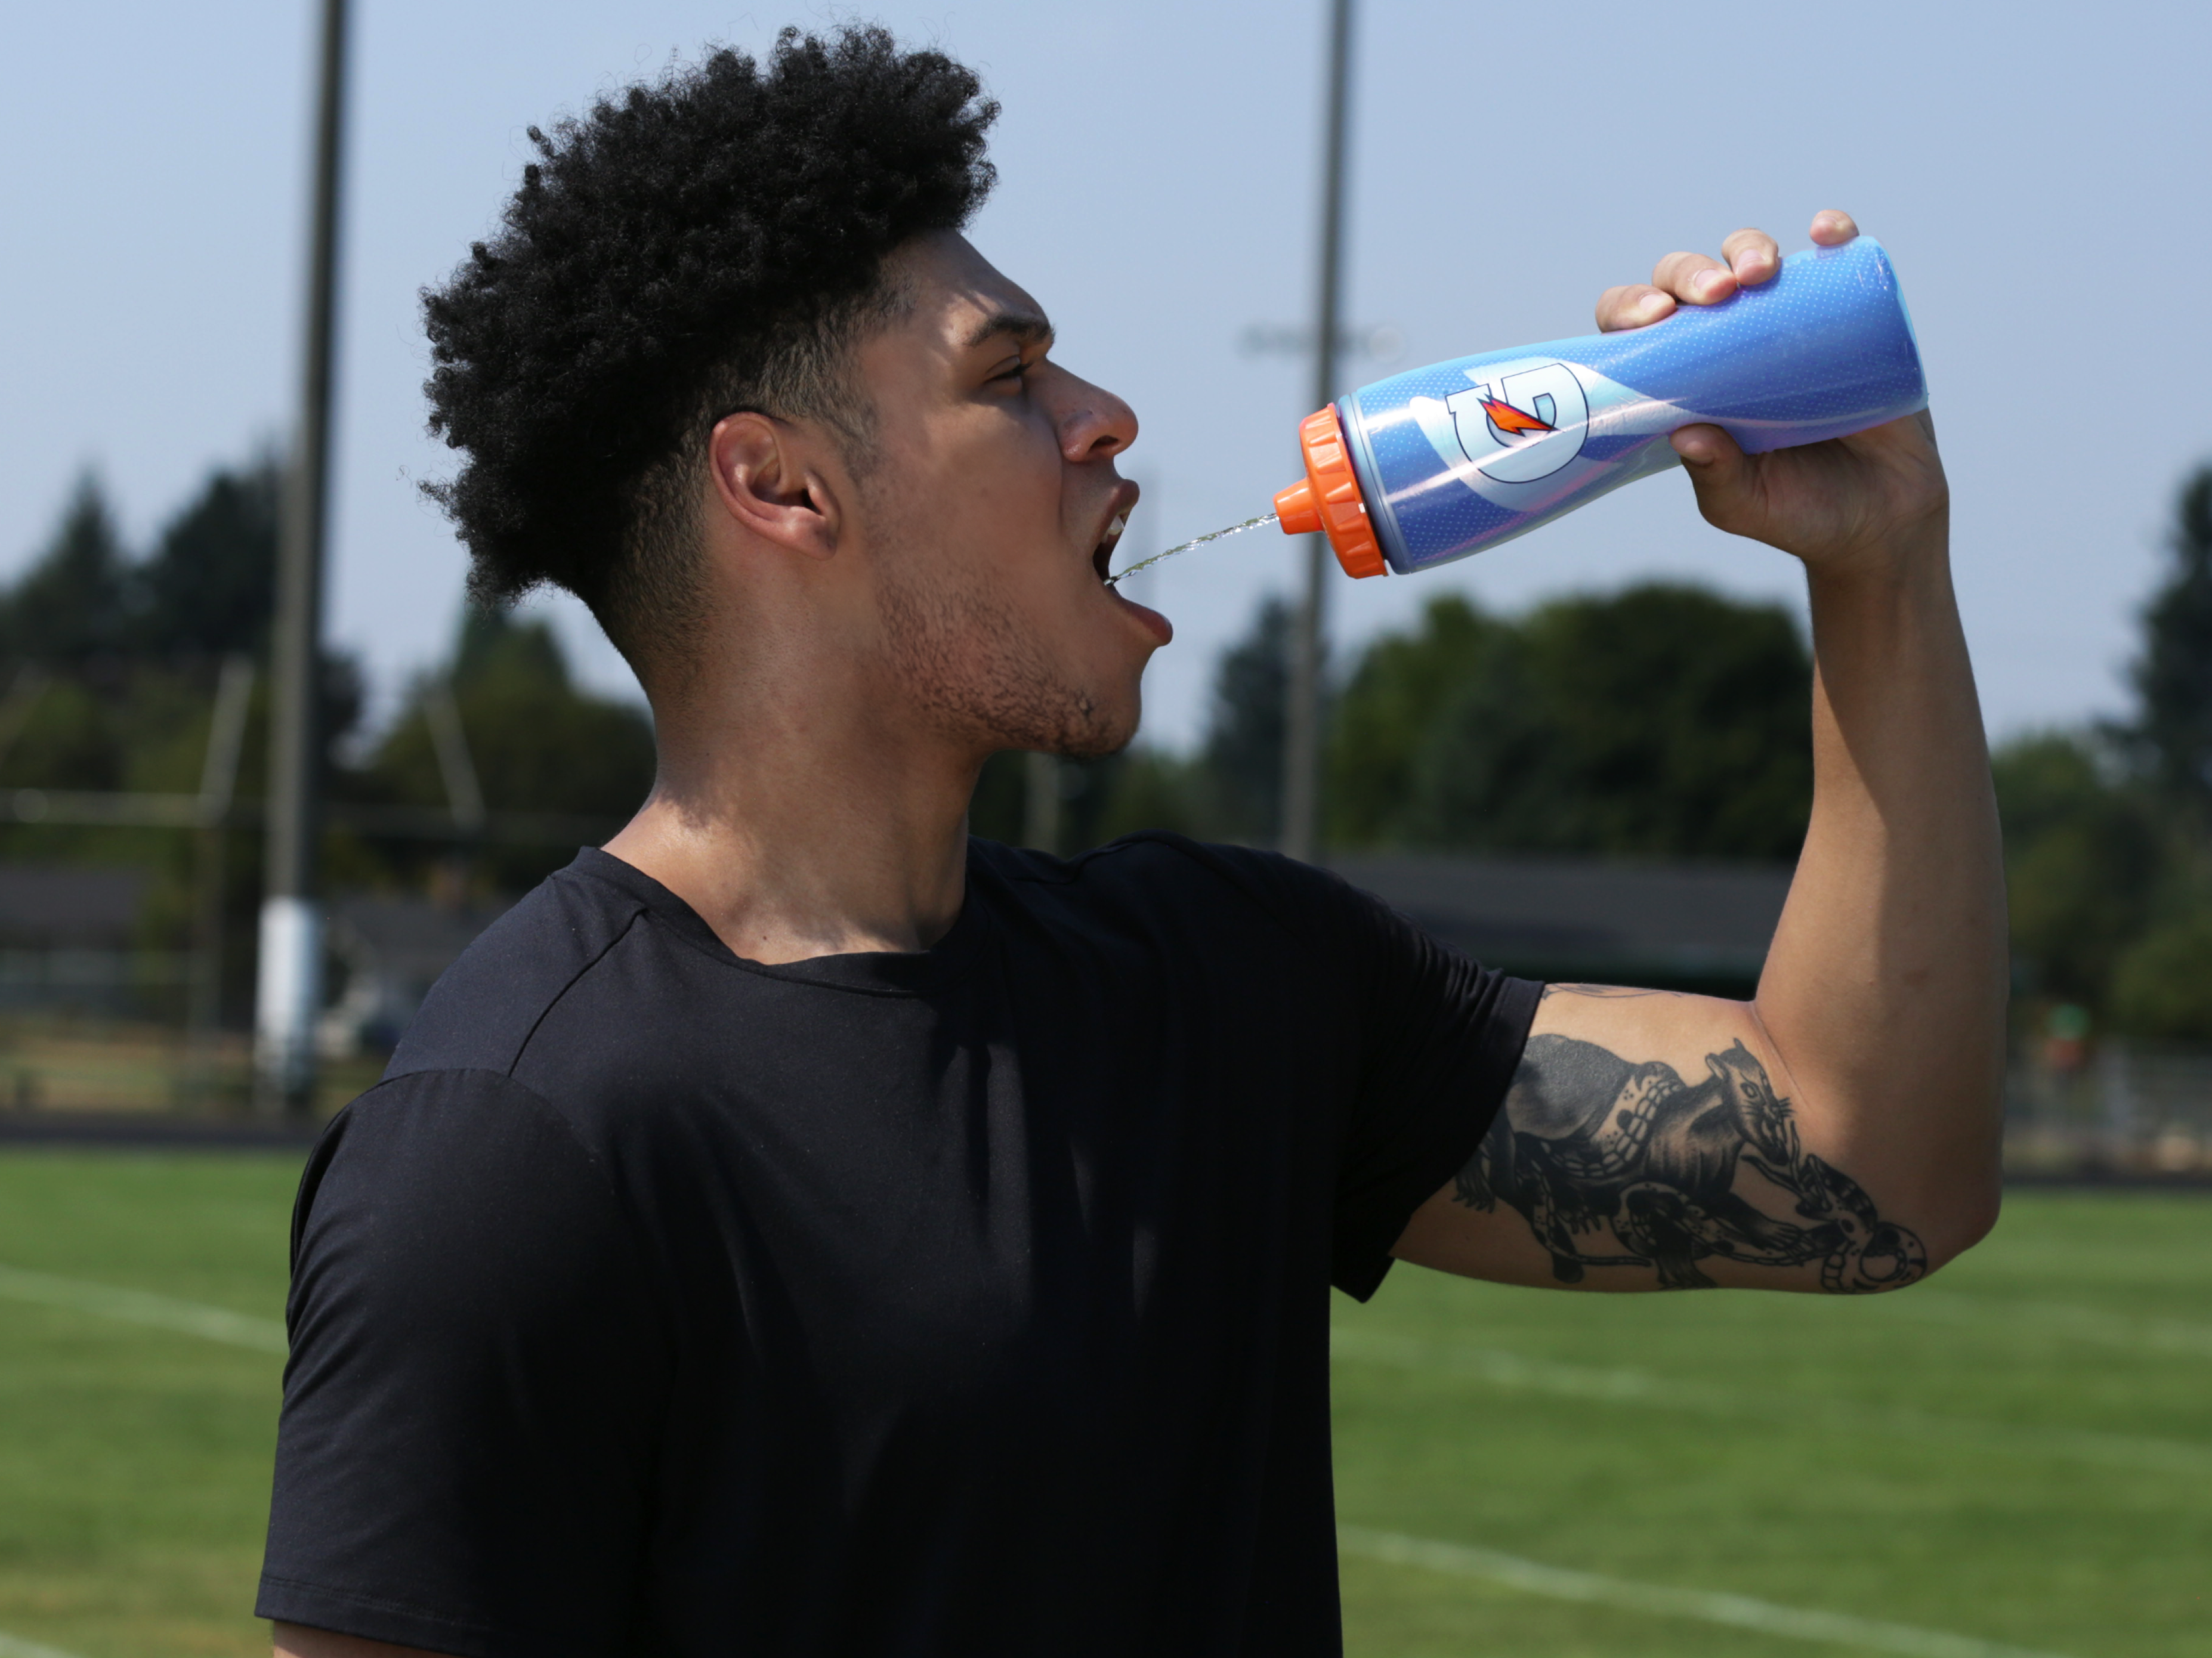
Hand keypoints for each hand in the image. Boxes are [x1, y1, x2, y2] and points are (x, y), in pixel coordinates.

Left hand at [1594, 211, 1948, 578]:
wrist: (1881, 517)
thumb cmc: (1797, 512)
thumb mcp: (1745, 505)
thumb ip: (1716, 478)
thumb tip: (1685, 435)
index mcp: (1684, 381)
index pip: (1640, 329)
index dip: (1632, 309)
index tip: (1651, 319)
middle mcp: (1728, 342)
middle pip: (1690, 281)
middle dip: (1692, 273)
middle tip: (1715, 295)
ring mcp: (1789, 322)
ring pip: (1753, 259)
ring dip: (1749, 248)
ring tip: (1761, 273)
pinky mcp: (1850, 314)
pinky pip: (1835, 259)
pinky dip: (1831, 232)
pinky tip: (1826, 232)